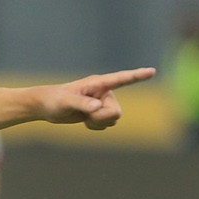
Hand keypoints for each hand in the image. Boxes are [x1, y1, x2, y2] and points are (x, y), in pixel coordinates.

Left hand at [35, 68, 154, 129]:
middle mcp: (105, 92)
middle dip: (101, 118)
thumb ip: (81, 103)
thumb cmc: (54, 99)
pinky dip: (95, 127)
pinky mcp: (101, 113)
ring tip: (83, 116)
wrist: (47, 107)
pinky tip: (85, 120)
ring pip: (113, 120)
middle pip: (116, 112)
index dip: (137, 76)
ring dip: (98, 123)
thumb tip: (97, 107)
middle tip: (85, 115)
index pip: (121, 79)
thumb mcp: (66, 102)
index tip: (152, 71)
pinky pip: (107, 125)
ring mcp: (104, 103)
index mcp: (99, 83)